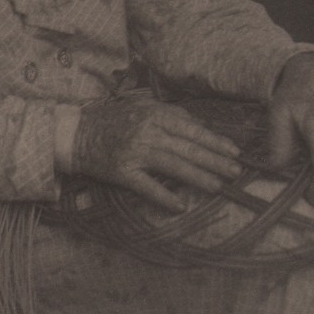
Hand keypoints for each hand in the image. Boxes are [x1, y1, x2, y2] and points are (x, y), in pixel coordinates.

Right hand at [72, 94, 242, 211]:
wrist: (77, 134)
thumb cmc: (114, 120)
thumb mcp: (142, 108)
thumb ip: (171, 115)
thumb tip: (200, 127)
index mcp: (154, 114)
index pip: (192, 129)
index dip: (214, 141)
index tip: (234, 151)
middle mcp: (146, 132)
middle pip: (187, 148)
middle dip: (215, 160)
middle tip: (236, 171)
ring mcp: (134, 153)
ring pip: (173, 166)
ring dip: (198, 177)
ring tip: (218, 186)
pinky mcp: (122, 172)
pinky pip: (146, 186)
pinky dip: (164, 196)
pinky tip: (180, 205)